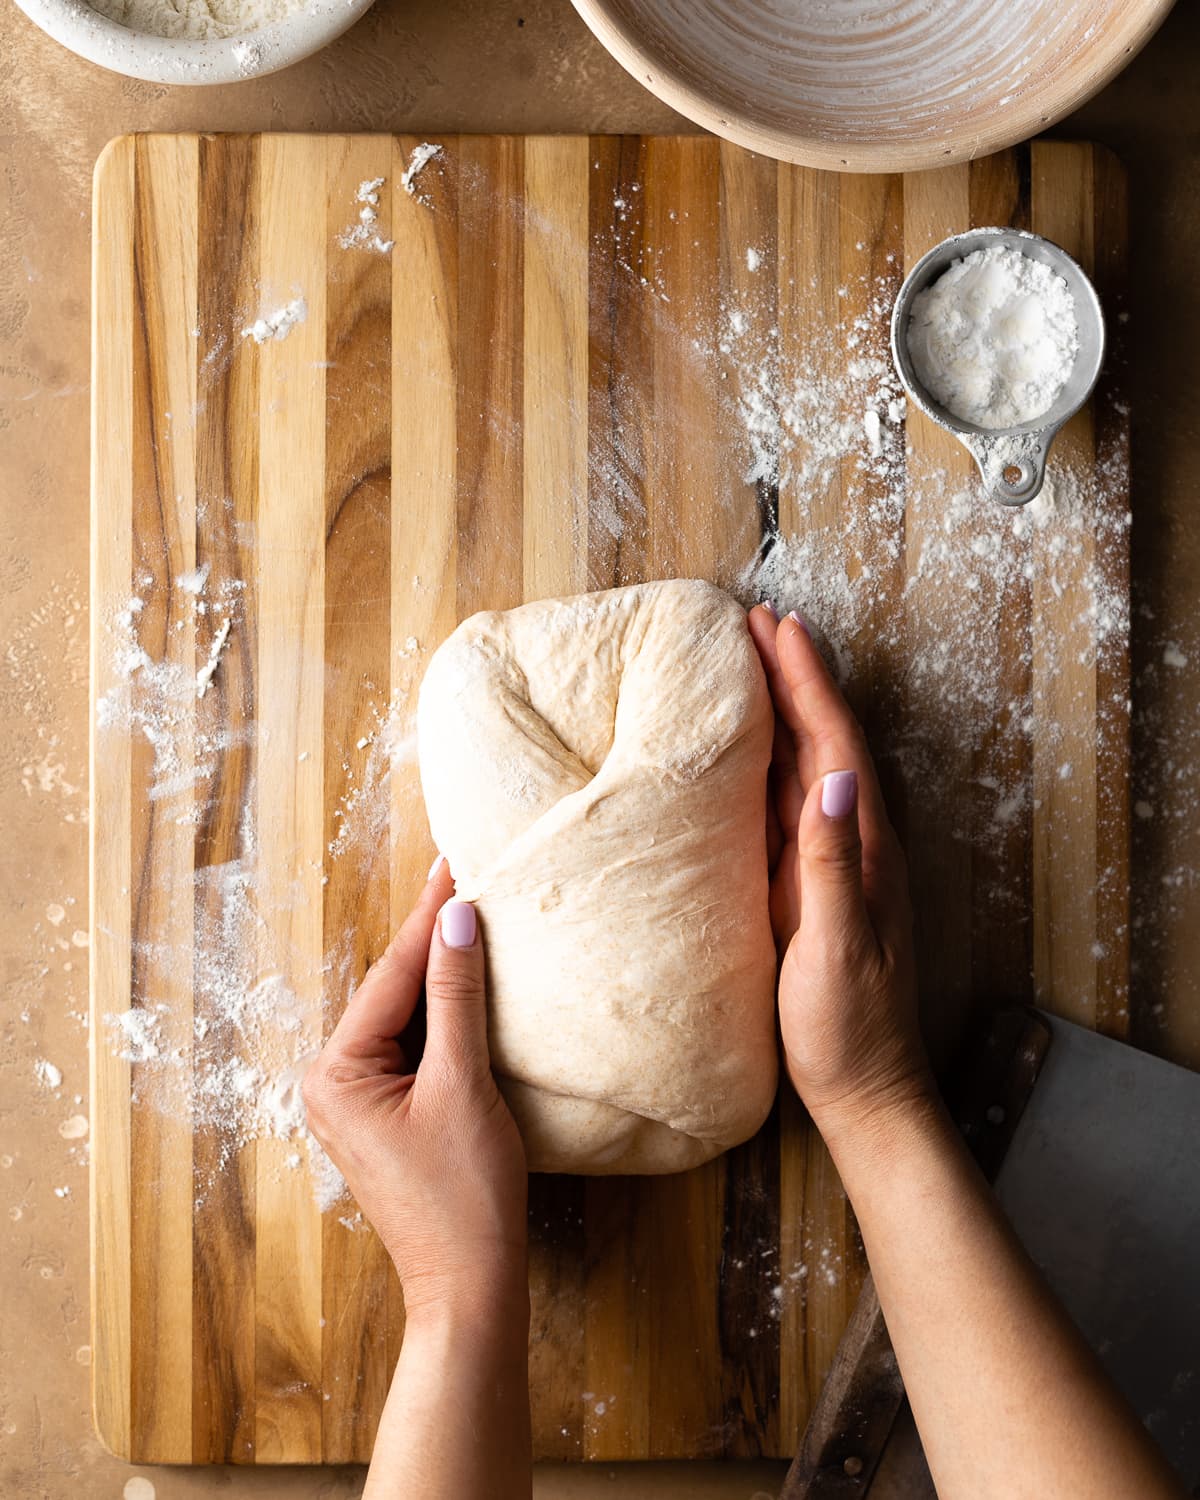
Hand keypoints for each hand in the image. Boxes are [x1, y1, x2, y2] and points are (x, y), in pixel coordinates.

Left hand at [303, 861, 527, 1314]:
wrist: (469, 1286)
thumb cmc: (463, 1198)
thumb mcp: (462, 1085)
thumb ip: (457, 997)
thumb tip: (456, 919)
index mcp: (336, 1072)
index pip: (392, 976)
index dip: (428, 918)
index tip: (454, 864)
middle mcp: (333, 1081)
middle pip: (393, 991)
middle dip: (432, 939)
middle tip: (467, 879)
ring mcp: (357, 1101)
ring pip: (405, 1017)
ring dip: (441, 975)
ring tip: (473, 915)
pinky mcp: (386, 1115)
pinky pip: (414, 1047)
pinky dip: (445, 1015)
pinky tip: (471, 982)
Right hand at [747, 605, 931, 1129]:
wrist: (863, 1089)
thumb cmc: (850, 1029)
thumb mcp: (838, 951)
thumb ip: (833, 867)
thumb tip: (831, 781)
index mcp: (864, 848)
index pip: (835, 745)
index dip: (808, 682)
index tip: (779, 628)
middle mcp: (852, 843)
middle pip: (822, 739)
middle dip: (793, 677)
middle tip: (757, 622)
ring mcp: (830, 863)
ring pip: (804, 765)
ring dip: (781, 710)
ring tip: (748, 664)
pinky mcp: (807, 886)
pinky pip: (784, 804)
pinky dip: (766, 762)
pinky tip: (744, 752)